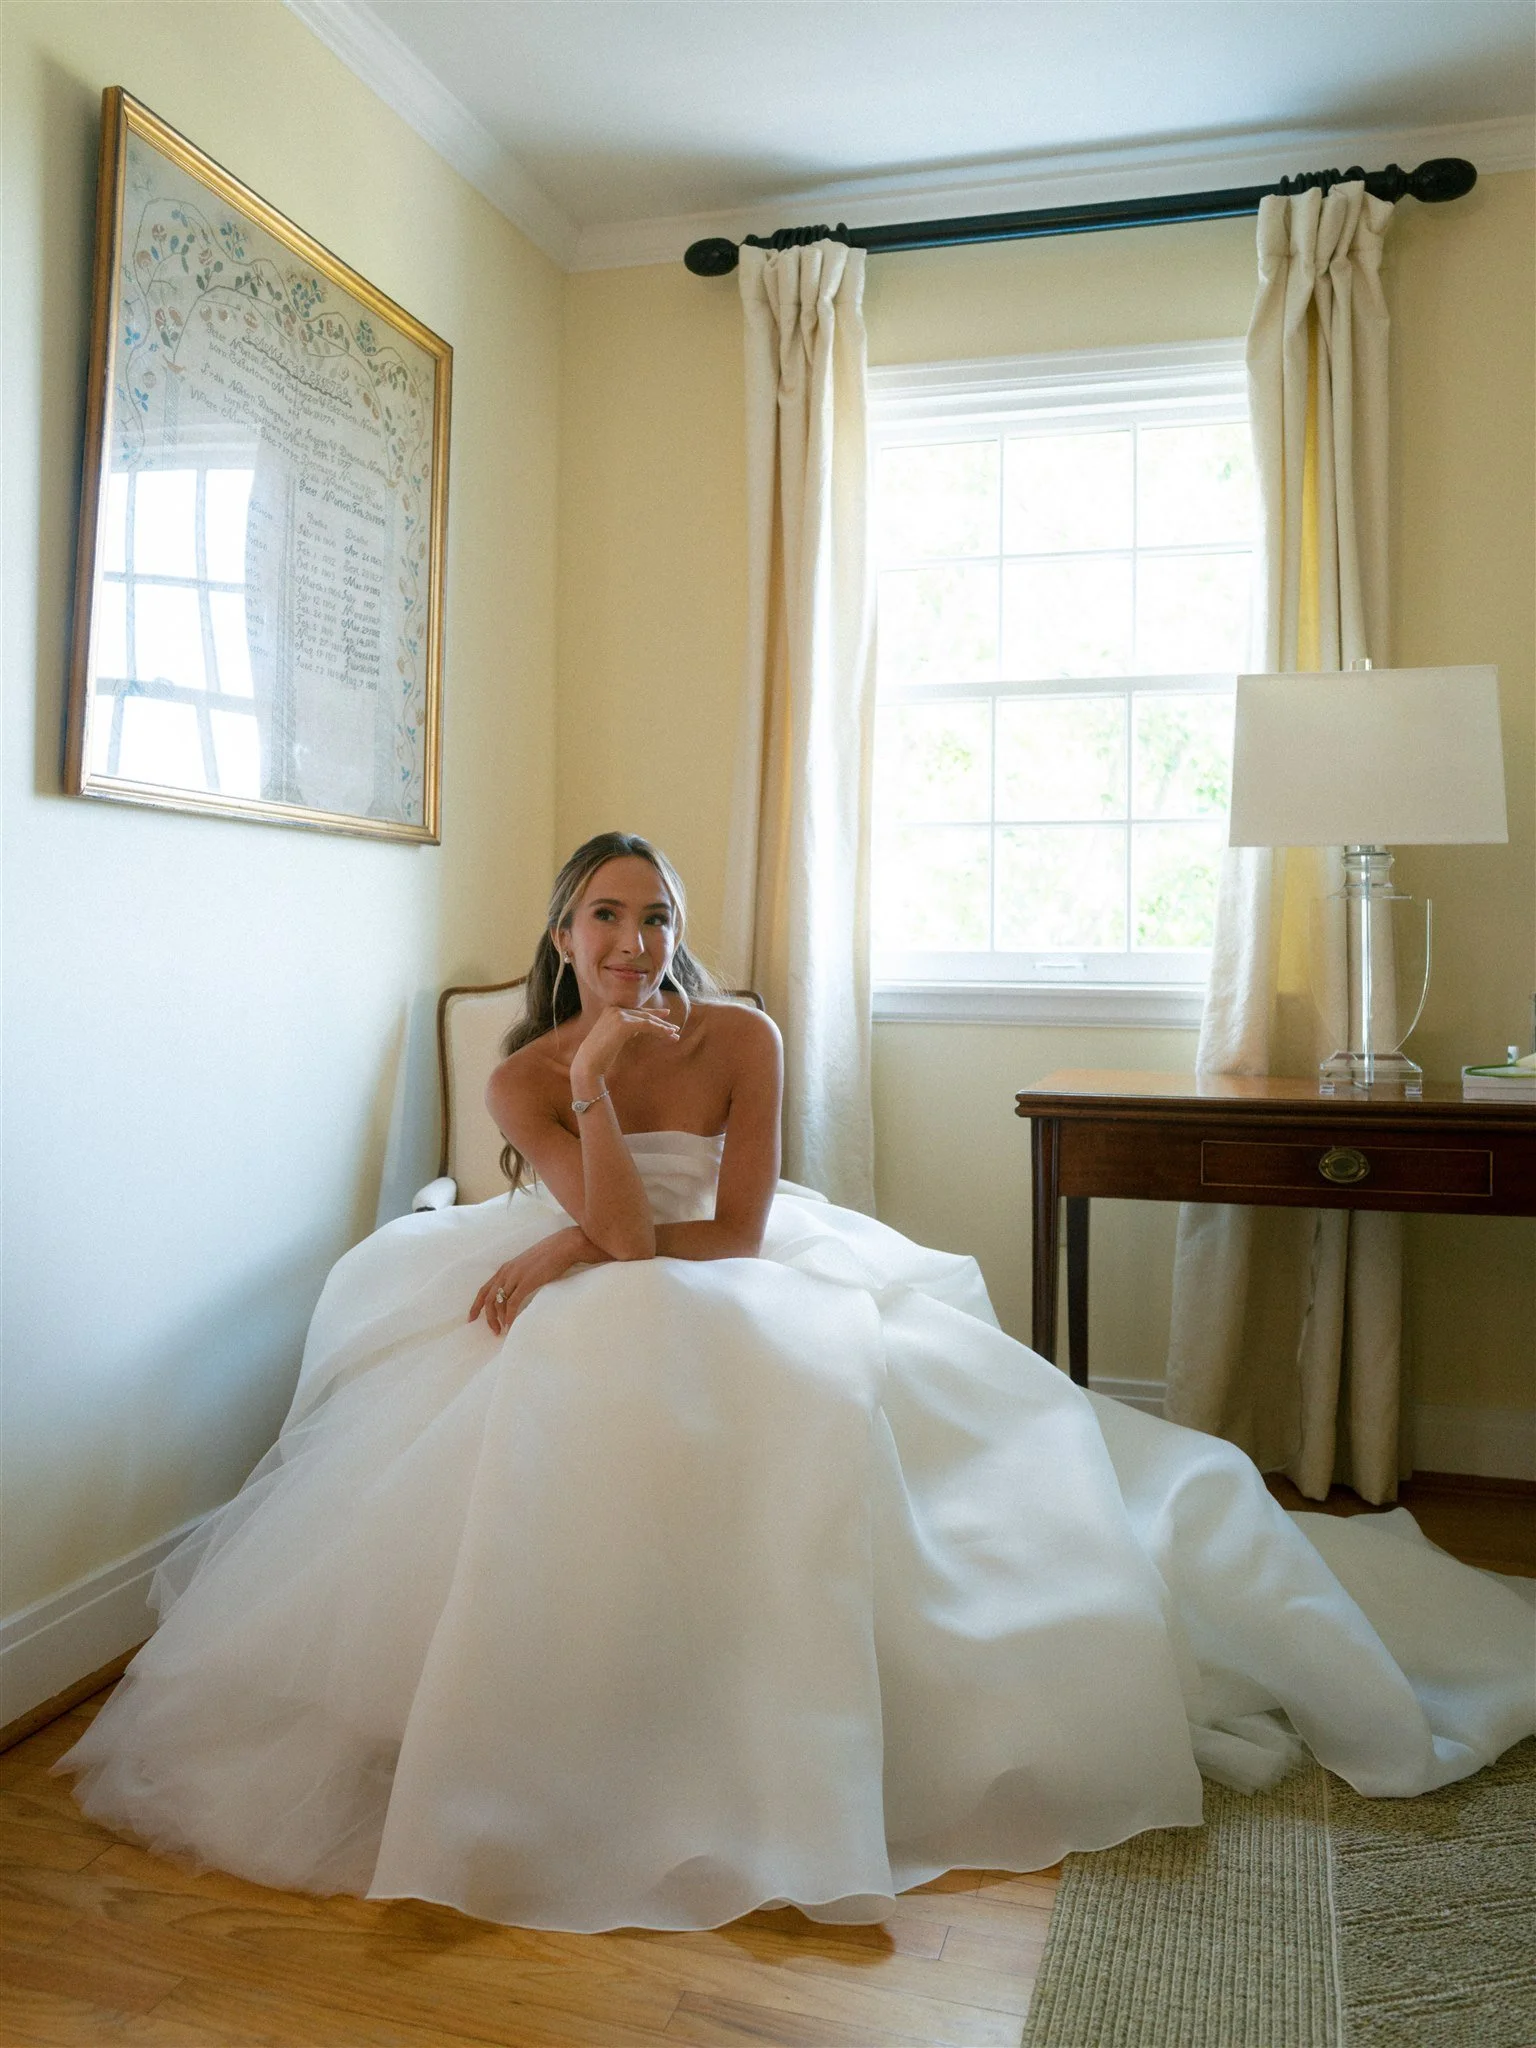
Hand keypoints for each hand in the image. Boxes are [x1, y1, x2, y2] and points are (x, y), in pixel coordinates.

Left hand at [470, 1228, 604, 1335]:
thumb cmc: (550, 1255)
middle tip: (493, 1331)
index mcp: (506, 1268)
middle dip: (487, 1317)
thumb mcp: (528, 1266)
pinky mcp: (526, 1282)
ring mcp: (515, 1277)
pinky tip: (510, 1325)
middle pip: (488, 1298)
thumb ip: (519, 1277)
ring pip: (497, 1302)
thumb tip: (518, 1293)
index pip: (484, 1289)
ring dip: (498, 1319)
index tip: (472, 1318)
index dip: (476, 1305)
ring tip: (502, 1330)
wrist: (563, 1246)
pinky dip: (509, 1317)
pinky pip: (512, 1304)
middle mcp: (506, 1272)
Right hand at [568, 1000, 680, 1100]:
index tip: (666, 1015)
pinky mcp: (624, 1023)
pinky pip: (647, 1025)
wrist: (589, 1063)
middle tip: (674, 1028)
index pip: (636, 1011)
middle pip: (643, 1014)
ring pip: (647, 1020)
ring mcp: (619, 1014)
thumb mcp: (613, 1037)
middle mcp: (614, 1009)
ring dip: (663, 1028)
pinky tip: (669, 1034)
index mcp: (610, 1009)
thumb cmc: (600, 1054)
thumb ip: (624, 1028)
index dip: (652, 1014)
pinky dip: (660, 1030)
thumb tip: (640, 1028)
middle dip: (660, 1022)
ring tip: (675, 1034)